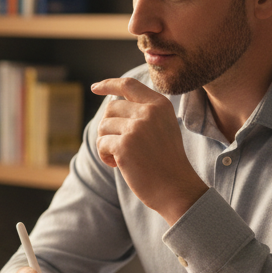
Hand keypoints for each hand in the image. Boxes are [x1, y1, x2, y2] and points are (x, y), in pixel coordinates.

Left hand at [91, 77, 207, 224]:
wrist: (176, 188)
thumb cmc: (166, 161)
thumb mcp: (162, 127)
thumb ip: (142, 113)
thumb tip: (111, 104)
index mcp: (160, 104)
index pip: (128, 85)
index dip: (109, 84)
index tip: (95, 88)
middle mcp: (149, 112)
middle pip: (111, 108)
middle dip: (109, 127)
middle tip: (119, 145)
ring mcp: (136, 128)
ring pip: (103, 126)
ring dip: (106, 143)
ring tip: (121, 156)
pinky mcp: (124, 145)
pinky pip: (101, 143)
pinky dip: (105, 155)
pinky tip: (118, 165)